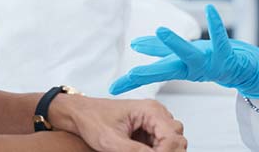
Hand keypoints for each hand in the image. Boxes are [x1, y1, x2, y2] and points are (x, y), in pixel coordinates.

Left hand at [51, 94, 186, 151]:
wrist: (81, 114)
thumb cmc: (93, 120)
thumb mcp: (111, 142)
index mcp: (150, 110)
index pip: (172, 136)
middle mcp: (156, 113)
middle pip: (178, 138)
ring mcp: (154, 120)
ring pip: (174, 141)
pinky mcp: (149, 129)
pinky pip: (163, 143)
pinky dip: (158, 151)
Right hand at [110, 4, 258, 99]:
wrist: (243, 71)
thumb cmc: (210, 62)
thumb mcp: (182, 57)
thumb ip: (160, 50)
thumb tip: (138, 45)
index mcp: (178, 68)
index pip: (151, 75)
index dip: (132, 81)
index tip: (114, 87)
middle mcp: (190, 67)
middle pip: (166, 69)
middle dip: (149, 72)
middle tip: (132, 73)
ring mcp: (207, 62)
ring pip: (189, 53)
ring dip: (175, 44)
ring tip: (161, 31)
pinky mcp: (225, 54)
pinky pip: (219, 38)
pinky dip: (215, 24)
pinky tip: (211, 10)